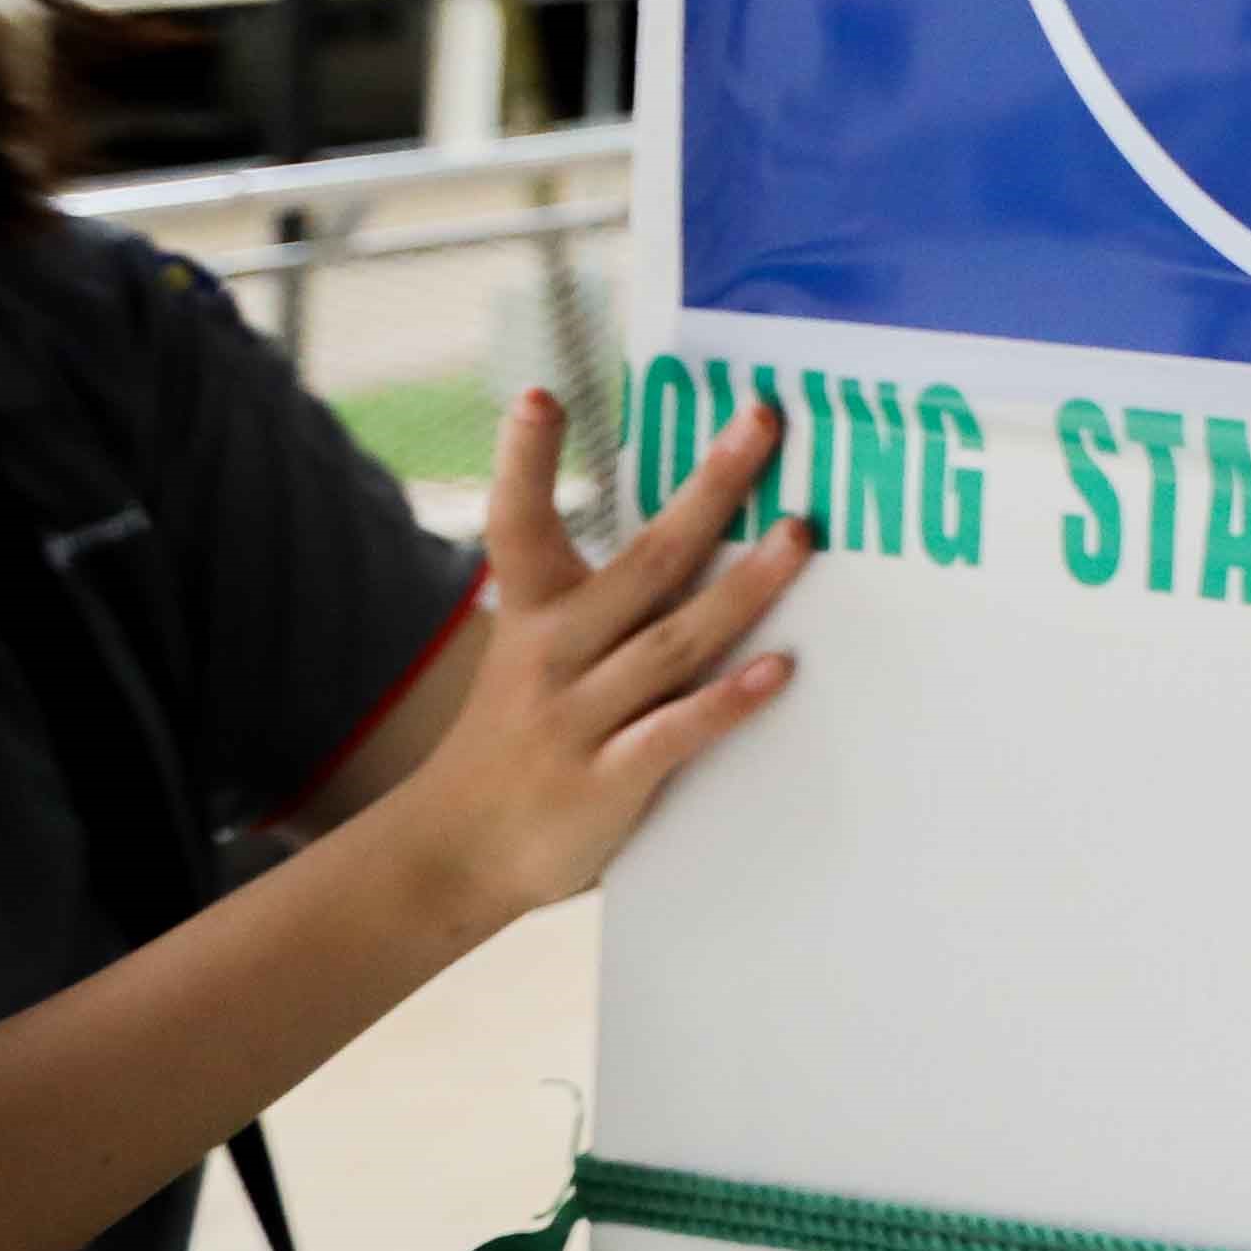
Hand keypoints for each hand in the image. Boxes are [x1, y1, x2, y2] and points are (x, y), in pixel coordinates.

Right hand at [359, 390, 815, 940]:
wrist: (450, 855)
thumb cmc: (514, 737)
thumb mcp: (533, 654)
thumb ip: (598, 602)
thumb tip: (692, 526)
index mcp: (532, 615)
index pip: (517, 525)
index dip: (524, 462)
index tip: (539, 395)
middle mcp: (554, 656)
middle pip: (642, 561)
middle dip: (708, 489)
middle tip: (761, 422)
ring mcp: (579, 718)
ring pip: (672, 640)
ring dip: (742, 587)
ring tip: (800, 535)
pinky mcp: (604, 782)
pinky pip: (674, 733)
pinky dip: (725, 702)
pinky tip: (779, 671)